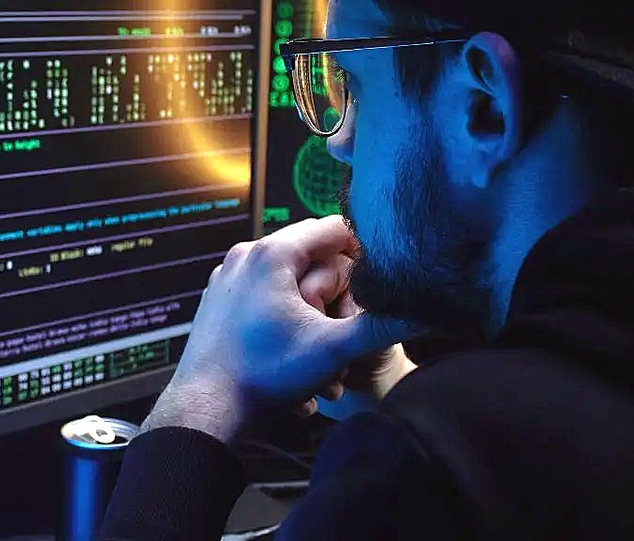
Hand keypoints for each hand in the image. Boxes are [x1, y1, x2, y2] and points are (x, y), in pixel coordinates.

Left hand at [141, 216, 421, 442]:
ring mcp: (227, 276)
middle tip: (348, 317)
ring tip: (322, 341)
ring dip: (311, 304)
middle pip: (310, 253)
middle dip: (335, 284)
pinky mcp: (218, 299)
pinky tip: (294, 348)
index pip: (334, 228)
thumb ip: (383, 325)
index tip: (378, 280)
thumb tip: (427, 309)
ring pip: (286, 276)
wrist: (206, 405)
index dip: (363, 251)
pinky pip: (263, 293)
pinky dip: (284, 312)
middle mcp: (245, 255)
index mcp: (272, 253)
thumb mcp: (333, 349)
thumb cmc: (264, 373)